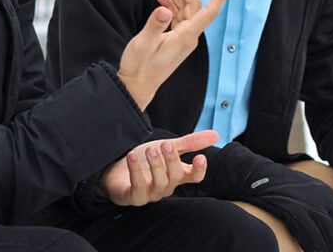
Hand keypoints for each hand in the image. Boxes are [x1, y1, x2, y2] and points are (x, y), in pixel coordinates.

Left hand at [101, 130, 218, 206]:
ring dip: (156, 166)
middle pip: (175, 177)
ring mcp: (150, 194)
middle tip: (165, 145)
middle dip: (171, 161)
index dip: (199, 170)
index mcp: (177, 175)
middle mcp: (166, 187)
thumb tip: (216, 134)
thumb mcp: (167, 147)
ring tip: (150, 149)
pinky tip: (132, 157)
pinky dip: (135, 171)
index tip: (201, 157)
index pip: (194, 177)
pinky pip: (137, 188)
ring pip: (159, 184)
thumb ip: (189, 143)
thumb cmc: (145, 160)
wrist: (116, 169)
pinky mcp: (133, 197)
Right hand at [117, 0, 232, 108]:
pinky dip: (170, 4)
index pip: (208, 12)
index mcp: (186, 37)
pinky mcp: (175, 39)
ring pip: (184, 9)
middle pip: (193, 4)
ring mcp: (182, 38)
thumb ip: (155, 24)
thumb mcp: (144, 43)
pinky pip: (178, 16)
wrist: (136, 85)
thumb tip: (164, 8)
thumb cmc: (139, 67)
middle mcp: (188, 37)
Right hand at [204, 143, 332, 251]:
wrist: (259, 176)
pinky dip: (316, 247)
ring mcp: (309, 204)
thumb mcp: (312, 192)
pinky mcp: (294, 209)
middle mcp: (324, 198)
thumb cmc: (285, 188)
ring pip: (329, 235)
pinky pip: (311, 234)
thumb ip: (328, 206)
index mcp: (331, 195)